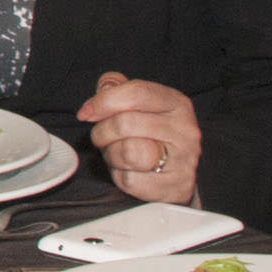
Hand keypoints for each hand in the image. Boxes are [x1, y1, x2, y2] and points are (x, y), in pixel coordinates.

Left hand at [80, 70, 202, 203]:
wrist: (177, 175)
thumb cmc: (153, 136)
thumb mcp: (141, 106)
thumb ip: (120, 89)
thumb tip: (106, 84)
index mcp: (177, 104)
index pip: (136, 92)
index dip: (103, 101)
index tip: (86, 113)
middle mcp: (185, 130)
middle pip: (125, 123)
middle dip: (103, 132)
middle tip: (103, 138)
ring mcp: (183, 160)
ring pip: (128, 152)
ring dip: (112, 155)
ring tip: (118, 154)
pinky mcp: (174, 186)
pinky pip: (130, 179)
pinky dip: (120, 176)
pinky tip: (130, 171)